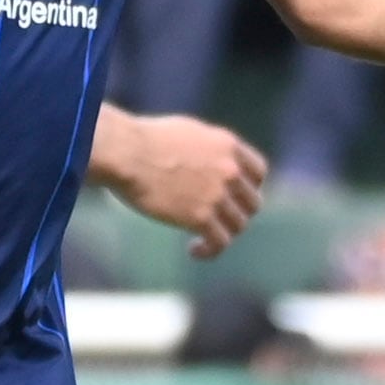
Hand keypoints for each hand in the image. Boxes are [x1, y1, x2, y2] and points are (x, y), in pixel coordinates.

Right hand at [91, 108, 267, 256]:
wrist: (126, 153)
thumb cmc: (143, 140)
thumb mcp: (186, 133)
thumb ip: (206, 150)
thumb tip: (204, 164)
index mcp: (227, 145)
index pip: (258, 172)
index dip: (249, 188)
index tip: (233, 198)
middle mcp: (230, 169)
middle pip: (251, 202)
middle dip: (236, 214)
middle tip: (216, 220)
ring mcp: (217, 194)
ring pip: (238, 225)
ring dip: (222, 234)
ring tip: (200, 238)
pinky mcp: (200, 216)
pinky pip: (219, 242)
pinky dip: (210, 250)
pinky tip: (193, 250)